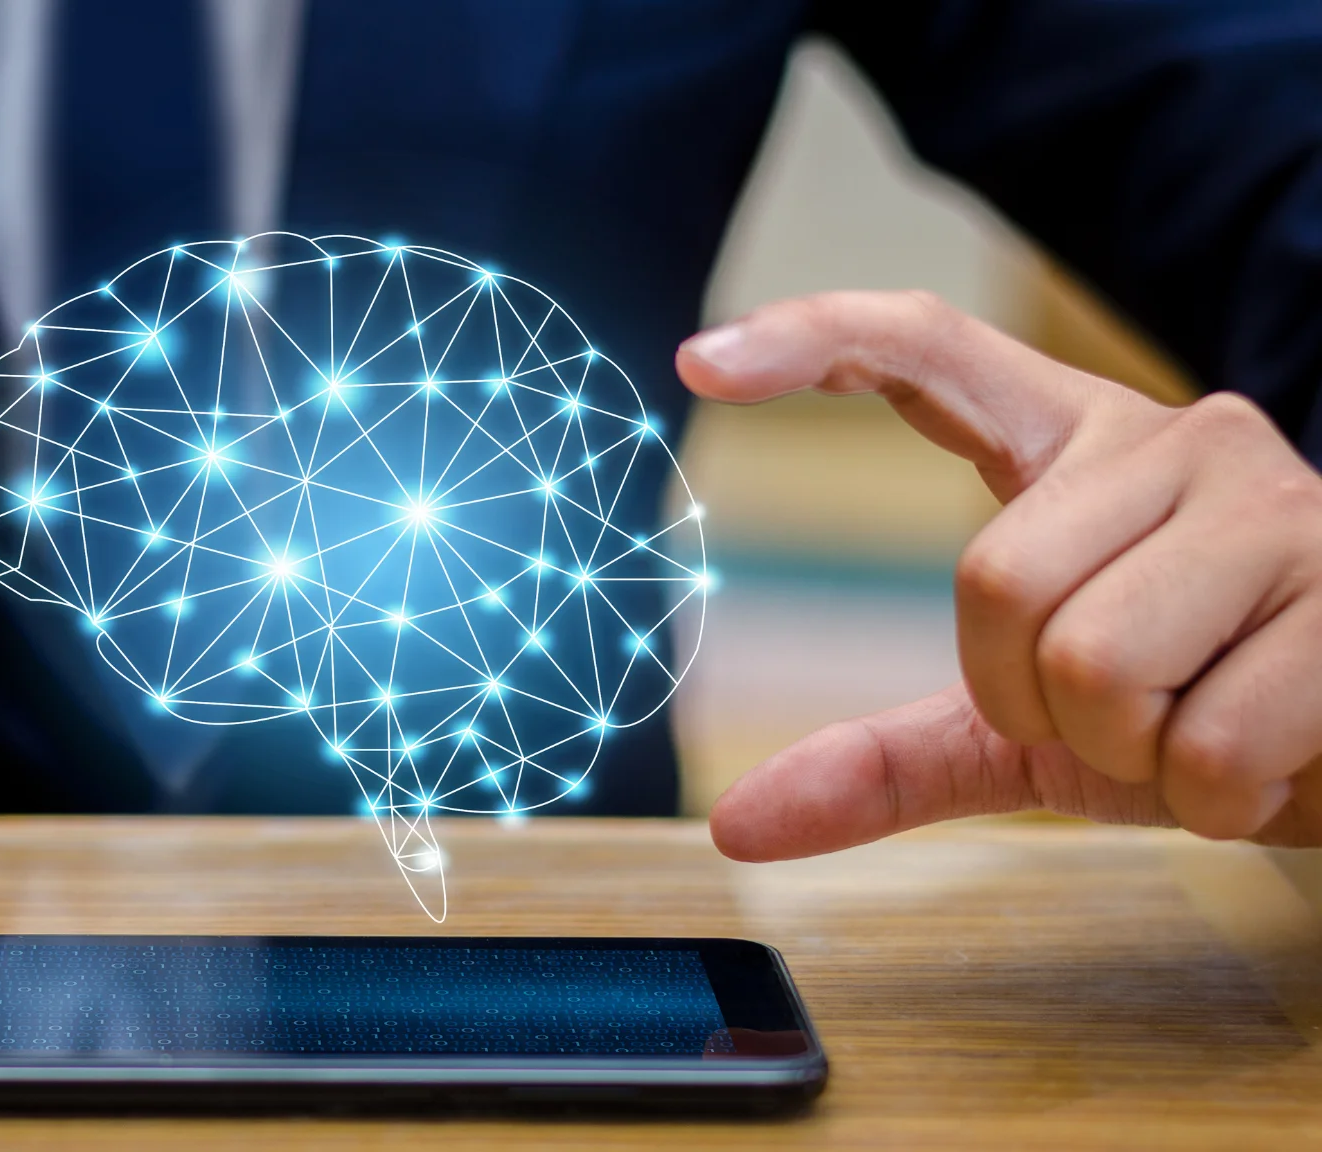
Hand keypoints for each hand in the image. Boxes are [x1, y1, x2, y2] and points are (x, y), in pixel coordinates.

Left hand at [676, 291, 1321, 858]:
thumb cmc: (1194, 710)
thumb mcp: (1031, 733)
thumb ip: (890, 759)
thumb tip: (736, 826)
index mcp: (1079, 444)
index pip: (930, 349)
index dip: (814, 342)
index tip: (699, 359)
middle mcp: (1181, 440)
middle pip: (994, 586)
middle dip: (1035, 705)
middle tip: (1121, 717)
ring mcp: (1280, 507)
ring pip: (1097, 667)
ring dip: (1136, 755)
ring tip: (1203, 727)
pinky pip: (1208, 743)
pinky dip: (1218, 794)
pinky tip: (1273, 754)